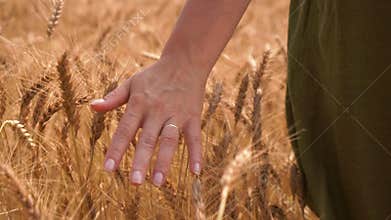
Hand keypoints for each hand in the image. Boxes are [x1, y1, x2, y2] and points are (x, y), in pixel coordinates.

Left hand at [90, 57, 205, 186]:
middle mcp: (157, 110)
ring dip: (164, 161)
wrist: (184, 61)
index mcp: (139, 103)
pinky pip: (195, 137)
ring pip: (170, 140)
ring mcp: (176, 114)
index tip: (108, 169)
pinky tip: (195, 172)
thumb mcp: (132, 83)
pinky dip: (196, 154)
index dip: (116, 149)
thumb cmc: (154, 75)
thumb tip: (91, 107)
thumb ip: (113, 98)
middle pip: (148, 138)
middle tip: (135, 183)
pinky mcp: (192, 117)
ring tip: (158, 182)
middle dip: (141, 160)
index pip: (125, 129)